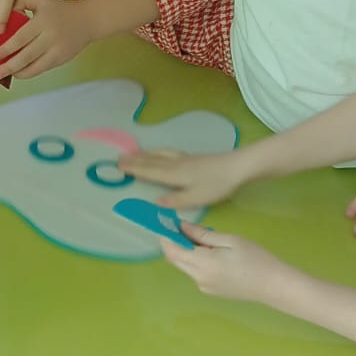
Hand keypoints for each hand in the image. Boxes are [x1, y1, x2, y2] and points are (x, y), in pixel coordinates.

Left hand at [0, 0, 94, 80]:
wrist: (88, 19)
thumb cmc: (60, 8)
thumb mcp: (40, 0)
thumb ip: (18, 1)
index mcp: (43, 22)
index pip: (21, 38)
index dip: (7, 49)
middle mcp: (50, 37)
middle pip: (27, 56)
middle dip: (9, 66)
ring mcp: (57, 51)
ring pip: (35, 67)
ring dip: (18, 73)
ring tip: (4, 75)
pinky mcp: (62, 59)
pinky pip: (43, 69)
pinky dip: (30, 72)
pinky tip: (19, 73)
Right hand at [120, 149, 253, 208]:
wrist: (237, 166)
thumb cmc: (217, 184)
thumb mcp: (196, 198)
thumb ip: (174, 201)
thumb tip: (154, 203)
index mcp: (173, 174)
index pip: (149, 171)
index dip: (134, 169)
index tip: (118, 165)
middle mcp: (175, 164)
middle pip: (151, 161)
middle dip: (134, 160)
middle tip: (118, 158)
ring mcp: (184, 159)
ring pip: (159, 155)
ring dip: (144, 154)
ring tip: (133, 153)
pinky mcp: (192, 157)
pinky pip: (167, 153)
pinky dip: (157, 152)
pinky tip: (159, 152)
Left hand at [161, 222, 295, 303]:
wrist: (275, 286)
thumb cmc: (256, 259)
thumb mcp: (230, 240)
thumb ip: (202, 234)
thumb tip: (181, 226)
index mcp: (203, 264)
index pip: (172, 250)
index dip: (166, 236)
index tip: (167, 223)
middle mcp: (198, 278)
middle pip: (175, 259)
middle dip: (175, 242)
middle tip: (188, 228)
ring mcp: (204, 287)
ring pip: (185, 266)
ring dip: (187, 251)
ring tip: (207, 240)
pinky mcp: (210, 291)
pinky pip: (196, 272)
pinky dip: (197, 260)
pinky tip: (215, 255)